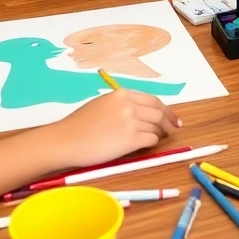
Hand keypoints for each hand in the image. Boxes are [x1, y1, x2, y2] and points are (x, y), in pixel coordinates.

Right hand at [53, 89, 182, 169]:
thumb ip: (121, 105)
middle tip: (173, 128)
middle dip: (168, 121)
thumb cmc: (78, 124)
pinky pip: (151, 139)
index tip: (171, 117)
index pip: (152, 100)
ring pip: (156, 126)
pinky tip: (149, 144)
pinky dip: (153, 142)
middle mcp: (129, 105)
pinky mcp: (130, 139)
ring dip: (160, 132)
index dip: (165, 109)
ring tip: (160, 137)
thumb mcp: (102, 104)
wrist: (66, 140)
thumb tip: (138, 112)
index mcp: (122, 94)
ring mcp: (131, 121)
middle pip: (158, 112)